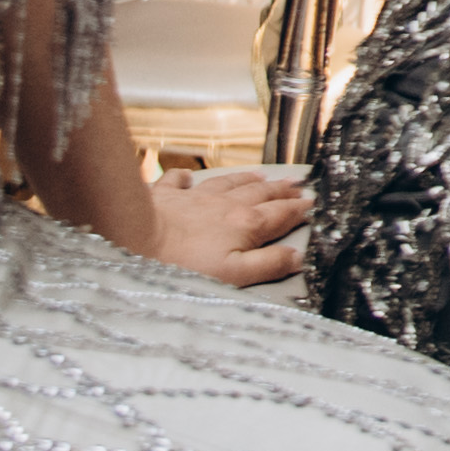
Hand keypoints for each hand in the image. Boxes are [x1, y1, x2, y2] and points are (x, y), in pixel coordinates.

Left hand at [141, 163, 310, 285]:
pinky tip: (189, 177)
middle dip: (281, 190)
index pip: (280, 214)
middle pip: (260, 194)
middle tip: (297, 185)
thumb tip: (296, 258)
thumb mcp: (234, 274)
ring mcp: (195, 197)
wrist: (137, 238)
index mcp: (244, 224)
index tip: (312, 204)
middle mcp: (224, 205)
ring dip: (247, 179)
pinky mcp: (166, 195)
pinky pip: (180, 181)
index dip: (298, 209)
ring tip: (261, 176)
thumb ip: (268, 264)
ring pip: (228, 182)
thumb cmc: (183, 263)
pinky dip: (187, 178)